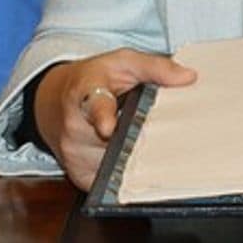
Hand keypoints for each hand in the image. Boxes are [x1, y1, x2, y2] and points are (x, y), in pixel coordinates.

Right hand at [33, 49, 196, 190]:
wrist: (54, 100)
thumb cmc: (93, 79)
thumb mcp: (122, 61)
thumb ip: (154, 67)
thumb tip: (188, 77)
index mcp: (85, 93)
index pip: (95, 106)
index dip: (102, 117)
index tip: (107, 127)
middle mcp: (75, 127)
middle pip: (115, 143)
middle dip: (140, 138)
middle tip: (152, 129)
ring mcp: (75, 154)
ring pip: (117, 166)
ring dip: (135, 156)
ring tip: (136, 136)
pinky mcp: (79, 176)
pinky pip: (111, 181)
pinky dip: (125, 171)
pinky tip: (128, 154)